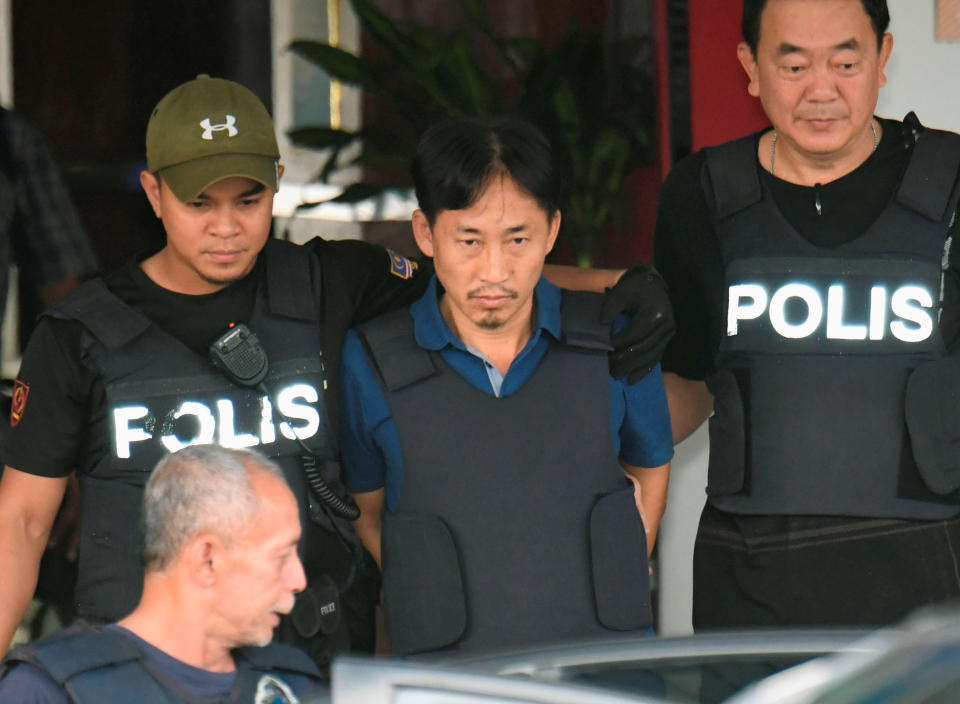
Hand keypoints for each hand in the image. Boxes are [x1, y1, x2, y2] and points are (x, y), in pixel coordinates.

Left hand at [600, 262, 674, 383]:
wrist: (655, 285)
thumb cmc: (635, 288)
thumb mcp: (621, 291)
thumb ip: (610, 307)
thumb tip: (603, 324)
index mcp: (655, 313)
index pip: (634, 333)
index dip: (618, 343)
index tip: (604, 349)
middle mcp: (665, 326)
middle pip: (643, 349)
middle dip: (624, 360)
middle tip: (607, 369)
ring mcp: (668, 335)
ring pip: (650, 357)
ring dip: (632, 369)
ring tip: (616, 376)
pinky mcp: (667, 341)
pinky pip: (656, 359)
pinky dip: (643, 371)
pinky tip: (632, 380)